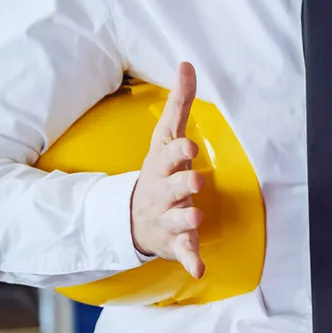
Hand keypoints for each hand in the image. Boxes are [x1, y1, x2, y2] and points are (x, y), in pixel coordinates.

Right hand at [131, 62, 205, 277]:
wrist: (133, 217)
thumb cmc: (159, 171)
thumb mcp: (166, 137)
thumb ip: (180, 103)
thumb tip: (187, 63)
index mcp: (162, 165)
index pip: (170, 155)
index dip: (179, 152)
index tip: (190, 147)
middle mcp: (163, 191)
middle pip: (173, 187)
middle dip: (183, 183)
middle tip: (195, 180)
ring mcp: (167, 218)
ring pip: (178, 219)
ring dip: (187, 218)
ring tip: (197, 216)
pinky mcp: (176, 241)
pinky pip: (183, 252)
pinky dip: (190, 260)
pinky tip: (198, 269)